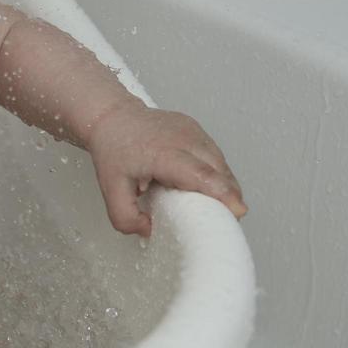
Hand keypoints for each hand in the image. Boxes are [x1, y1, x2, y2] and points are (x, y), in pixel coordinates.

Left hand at [87, 103, 245, 236]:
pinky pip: (216, 156)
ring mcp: (193, 132)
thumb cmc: (113, 148)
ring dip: (224, 186)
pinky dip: (217, 174)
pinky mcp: (198, 130)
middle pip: (219, 171)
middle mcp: (183, 139)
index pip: (200, 174)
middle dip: (229, 197)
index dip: (222, 193)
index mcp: (162, 153)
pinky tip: (206, 186)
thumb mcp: (110, 189)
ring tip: (213, 204)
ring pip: (221, 164)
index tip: (237, 210)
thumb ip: (125, 218)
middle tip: (224, 219)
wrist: (112, 116)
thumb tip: (150, 230)